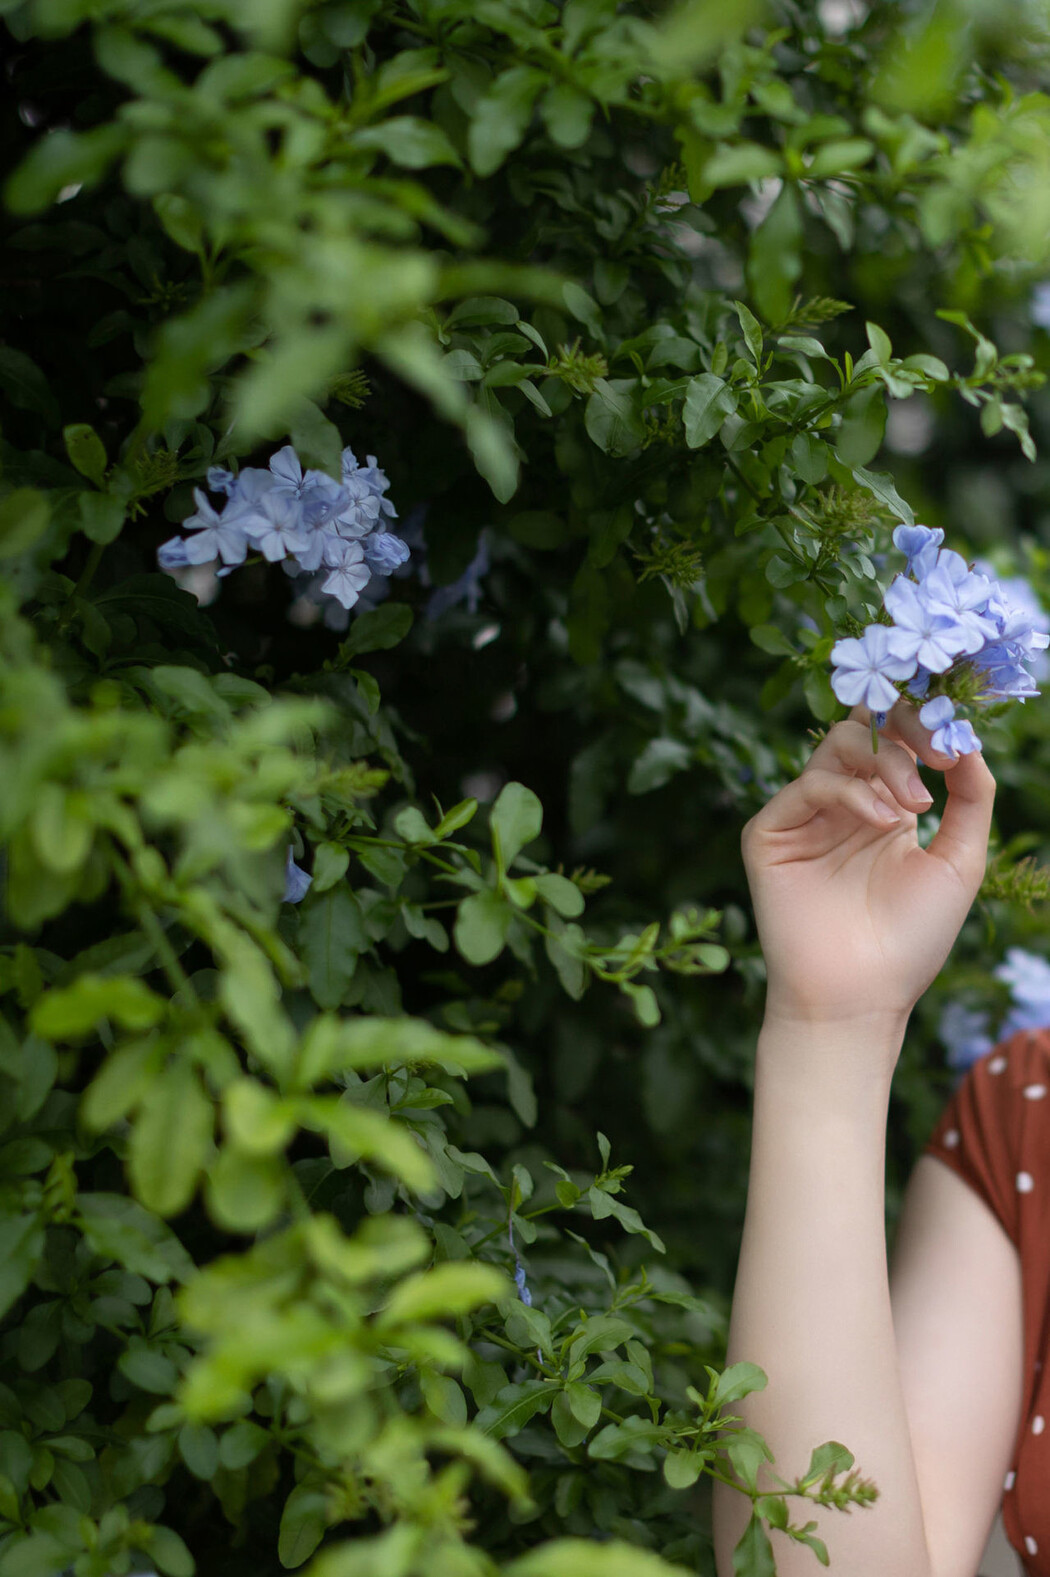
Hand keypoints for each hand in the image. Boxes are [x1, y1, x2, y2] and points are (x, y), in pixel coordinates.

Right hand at [741, 699, 995, 1027]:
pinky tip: (883, 823)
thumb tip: (967, 739)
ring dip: (885, 762)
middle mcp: (842, 807)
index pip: (895, 740)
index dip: (923, 725)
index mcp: (884, 810)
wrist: (862, 994)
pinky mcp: (770, 834)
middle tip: (938, 759)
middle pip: (865, 731)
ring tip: (915, 806)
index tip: (954, 740)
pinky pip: (808, 786)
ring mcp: (804, 818)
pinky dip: (851, 793)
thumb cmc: (911, 939)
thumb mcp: (960, 861)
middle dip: (906, 734)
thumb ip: (972, 796)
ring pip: (836, 746)